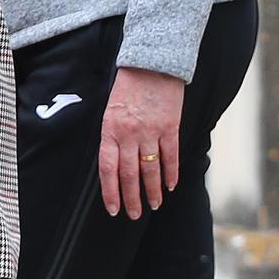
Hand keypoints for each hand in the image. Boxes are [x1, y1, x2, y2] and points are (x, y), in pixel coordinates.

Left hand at [99, 66, 183, 218]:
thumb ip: (112, 136)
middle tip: (133, 215)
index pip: (107, 169)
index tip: (113, 209)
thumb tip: (114, 163)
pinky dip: (171, 173)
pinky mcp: (170, 127)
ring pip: (150, 169)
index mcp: (110, 130)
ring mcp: (150, 132)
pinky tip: (170, 186)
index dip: (110, 191)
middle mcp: (129, 134)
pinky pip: (170, 156)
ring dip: (152, 191)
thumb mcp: (110, 110)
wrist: (151, 64)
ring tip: (154, 205)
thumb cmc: (127, 87)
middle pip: (129, 174)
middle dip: (131, 198)